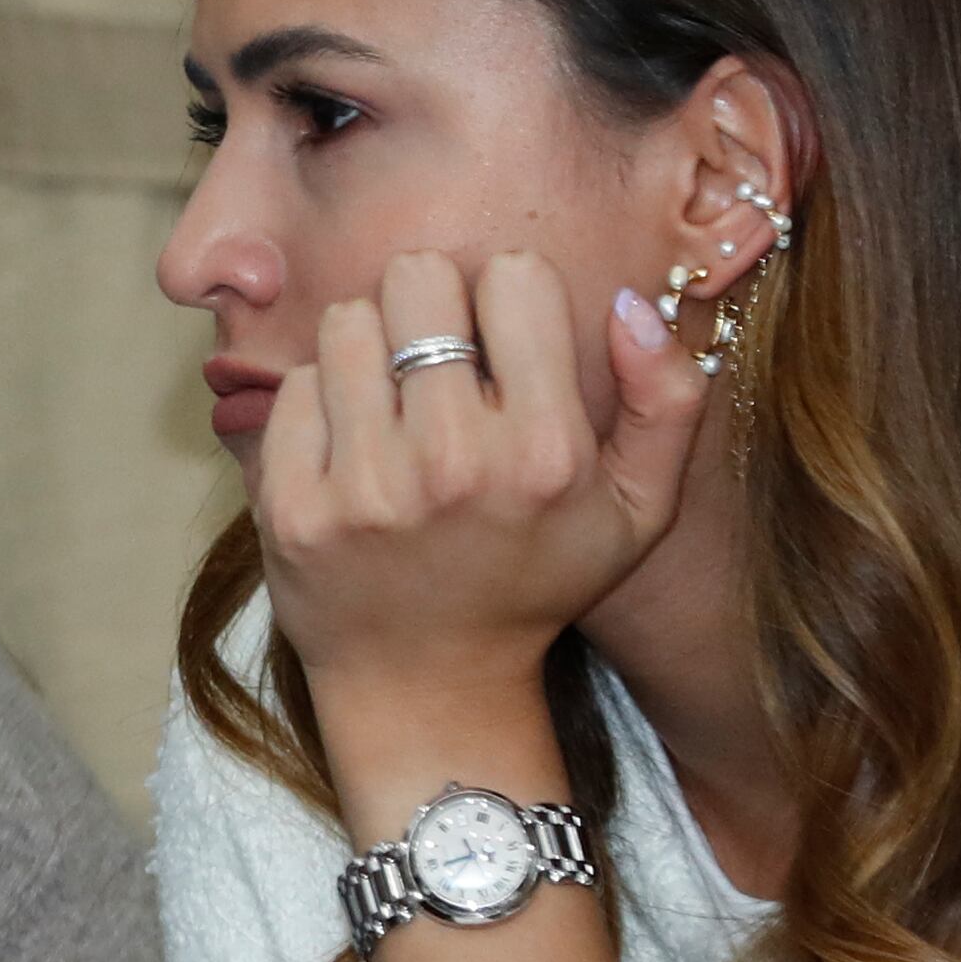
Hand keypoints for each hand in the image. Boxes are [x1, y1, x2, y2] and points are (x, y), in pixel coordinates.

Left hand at [255, 248, 708, 779]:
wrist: (428, 686)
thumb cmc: (534, 581)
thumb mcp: (637, 510)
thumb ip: (668, 401)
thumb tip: (629, 304)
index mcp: (546, 453)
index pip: (513, 276)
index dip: (508, 297)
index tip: (504, 347)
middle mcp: (455, 464)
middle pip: (417, 278)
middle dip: (430, 306)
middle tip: (437, 361)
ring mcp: (364, 488)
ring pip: (347, 321)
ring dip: (369, 347)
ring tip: (392, 402)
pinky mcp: (293, 508)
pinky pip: (292, 385)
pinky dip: (318, 401)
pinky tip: (348, 446)